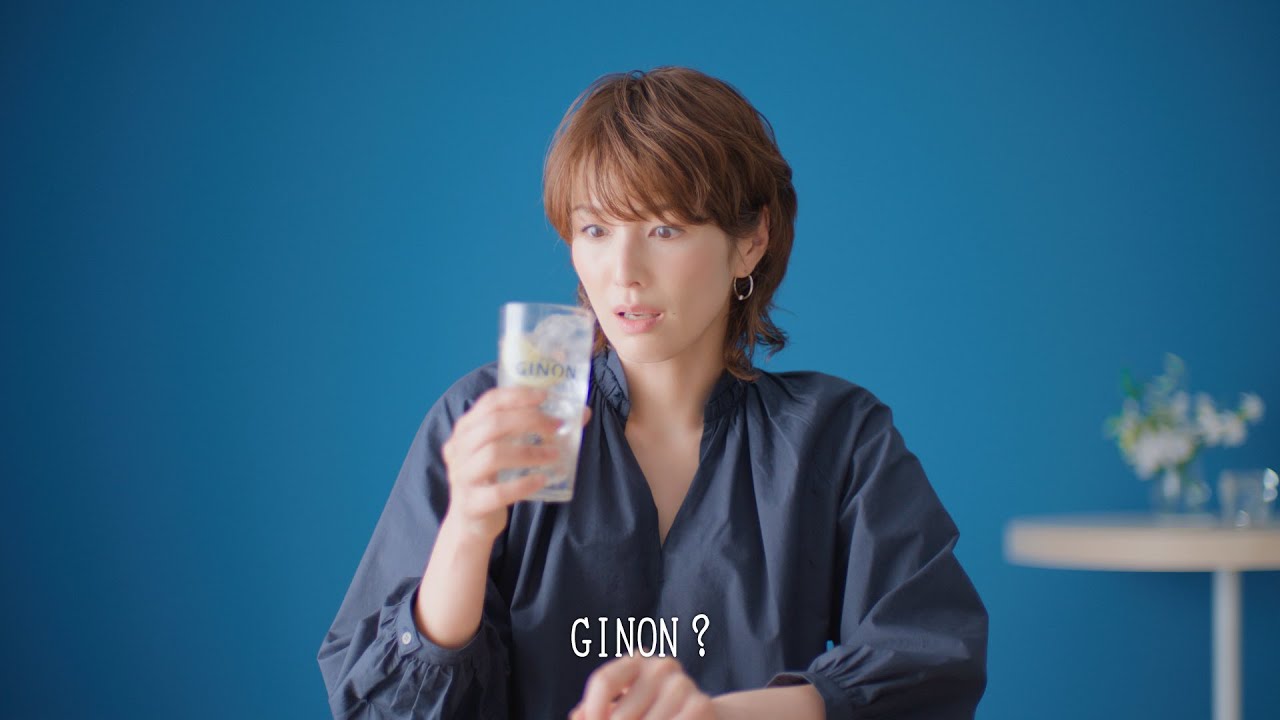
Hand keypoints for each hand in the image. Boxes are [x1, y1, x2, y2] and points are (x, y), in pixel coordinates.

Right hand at [440, 386, 590, 540]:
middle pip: (492, 424)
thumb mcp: (506, 451)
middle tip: (556, 426)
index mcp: (465, 429)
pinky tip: (542, 480)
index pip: (489, 402)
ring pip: (493, 455)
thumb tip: (581, 413)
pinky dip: (523, 484)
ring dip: (530, 451)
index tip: (546, 396)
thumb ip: (533, 431)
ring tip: (555, 454)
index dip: (518, 395)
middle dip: (529, 420)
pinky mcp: (471, 504)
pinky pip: (498, 492)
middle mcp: (458, 449)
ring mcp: (462, 476)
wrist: (471, 524)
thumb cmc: (492, 480)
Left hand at [569, 656, 717, 719]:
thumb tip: (577, 716)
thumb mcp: (623, 710)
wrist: (704, 719)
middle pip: (620, 716)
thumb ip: (596, 713)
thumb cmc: (652, 716)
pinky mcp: (702, 704)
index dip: (592, 712)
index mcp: (636, 661)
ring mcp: (683, 685)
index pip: (604, 682)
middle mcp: (661, 666)